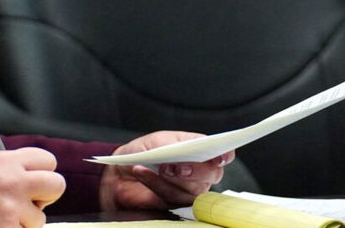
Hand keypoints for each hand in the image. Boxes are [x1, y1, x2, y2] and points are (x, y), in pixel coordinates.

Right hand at [0, 147, 65, 227]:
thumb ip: (13, 168)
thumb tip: (41, 176)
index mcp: (5, 161)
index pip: (48, 160)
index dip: (43, 172)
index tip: (35, 181)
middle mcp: (12, 181)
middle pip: (57, 185)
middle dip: (47, 196)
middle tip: (29, 202)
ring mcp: (12, 209)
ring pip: (40, 218)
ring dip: (25, 222)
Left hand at [98, 131, 232, 210]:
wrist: (120, 172)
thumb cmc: (143, 152)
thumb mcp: (157, 141)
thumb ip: (175, 143)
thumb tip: (191, 146)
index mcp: (199, 151)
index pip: (221, 155)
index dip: (224, 156)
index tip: (219, 157)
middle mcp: (200, 172)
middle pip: (211, 174)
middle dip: (194, 170)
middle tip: (174, 165)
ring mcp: (189, 190)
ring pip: (192, 189)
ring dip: (170, 178)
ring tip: (150, 166)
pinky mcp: (176, 203)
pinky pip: (172, 197)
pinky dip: (155, 183)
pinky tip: (141, 172)